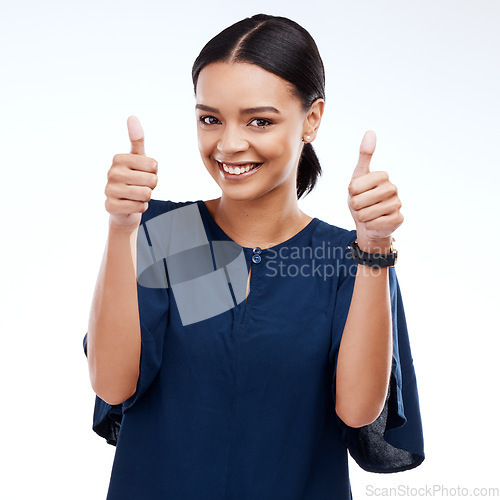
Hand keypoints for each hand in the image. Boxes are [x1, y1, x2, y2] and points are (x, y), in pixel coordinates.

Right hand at [104, 116, 158, 229]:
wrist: (123, 207)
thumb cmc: (134, 180)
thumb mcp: (137, 159)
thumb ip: (137, 140)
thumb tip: (132, 117)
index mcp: (118, 158)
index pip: (154, 165)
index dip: (154, 172)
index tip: (143, 174)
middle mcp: (111, 173)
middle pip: (152, 180)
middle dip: (151, 186)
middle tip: (141, 187)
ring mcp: (109, 190)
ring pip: (146, 194)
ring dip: (146, 198)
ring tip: (136, 195)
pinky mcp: (111, 206)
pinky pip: (140, 207)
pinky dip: (140, 208)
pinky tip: (131, 205)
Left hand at [347, 131, 402, 252]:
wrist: (368, 224)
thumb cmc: (361, 198)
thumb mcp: (358, 176)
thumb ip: (364, 155)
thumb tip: (371, 131)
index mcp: (382, 176)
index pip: (354, 186)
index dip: (351, 193)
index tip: (357, 193)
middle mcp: (392, 188)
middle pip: (359, 201)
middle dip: (355, 206)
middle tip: (361, 206)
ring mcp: (397, 204)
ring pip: (366, 214)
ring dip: (362, 217)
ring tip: (367, 214)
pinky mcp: (398, 219)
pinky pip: (374, 224)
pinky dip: (370, 225)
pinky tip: (375, 222)